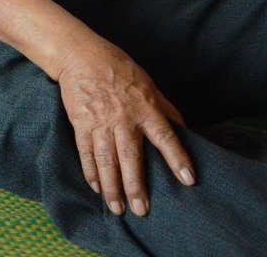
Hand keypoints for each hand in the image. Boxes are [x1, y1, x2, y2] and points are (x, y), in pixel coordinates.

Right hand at [53, 40, 194, 216]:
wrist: (79, 56)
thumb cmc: (118, 67)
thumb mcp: (149, 84)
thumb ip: (165, 108)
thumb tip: (185, 129)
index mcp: (145, 108)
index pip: (165, 136)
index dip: (177, 158)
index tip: (187, 180)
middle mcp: (123, 119)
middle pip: (130, 157)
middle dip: (135, 185)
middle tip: (141, 210)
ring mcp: (99, 122)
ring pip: (106, 160)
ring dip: (111, 186)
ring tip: (116, 207)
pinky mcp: (80, 123)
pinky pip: (85, 152)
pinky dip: (90, 171)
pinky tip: (95, 186)